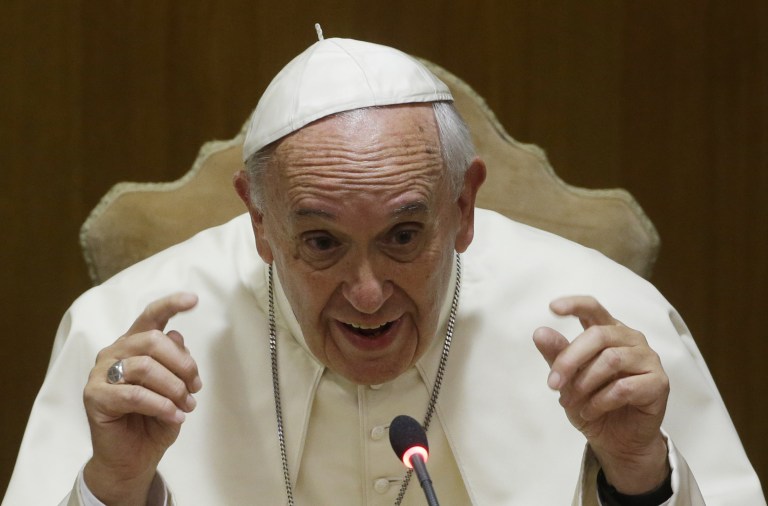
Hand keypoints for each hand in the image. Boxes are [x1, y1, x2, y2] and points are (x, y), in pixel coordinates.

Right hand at [82, 293, 201, 504]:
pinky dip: (161, 405)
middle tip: (195, 389)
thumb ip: (176, 361)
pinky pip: (135, 394)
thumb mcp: (176, 387)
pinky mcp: (94, 397)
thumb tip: (176, 335)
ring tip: (186, 406)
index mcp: (134, 344)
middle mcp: (115, 352)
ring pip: (146, 367)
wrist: (134, 458)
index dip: (171, 305)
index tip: (193, 300)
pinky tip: (175, 416)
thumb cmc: (155, 419)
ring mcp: (100, 374)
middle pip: (154, 341)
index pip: (151, 317)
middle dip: (183, 365)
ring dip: (174, 388)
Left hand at [533, 296, 669, 493]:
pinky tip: (590, 411)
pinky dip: (600, 401)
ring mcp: (648, 359)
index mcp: (608, 331)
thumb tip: (539, 332)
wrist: (617, 440)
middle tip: (552, 383)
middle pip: (598, 335)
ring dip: (584, 383)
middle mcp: (630, 339)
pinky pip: (624, 387)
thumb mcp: (567, 379)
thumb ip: (557, 355)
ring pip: (611, 359)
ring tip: (570, 402)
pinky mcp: (659, 383)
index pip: (593, 308)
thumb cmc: (592, 402)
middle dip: (569, 359)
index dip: (575, 304)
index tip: (552, 307)